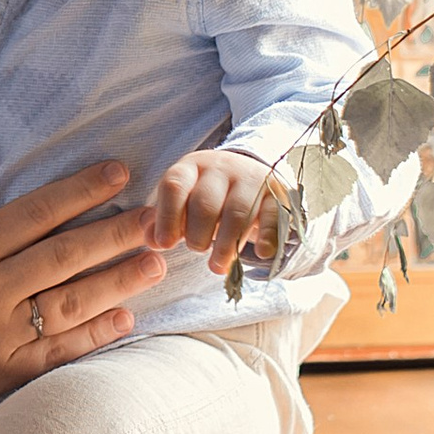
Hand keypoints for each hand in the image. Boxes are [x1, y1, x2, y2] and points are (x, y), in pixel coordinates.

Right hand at [0, 149, 165, 421]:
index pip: (36, 212)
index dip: (81, 190)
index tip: (120, 173)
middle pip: (65, 255)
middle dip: (116, 232)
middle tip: (159, 216)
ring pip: (70, 302)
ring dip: (117, 282)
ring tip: (155, 263)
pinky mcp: (2, 372)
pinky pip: (56, 353)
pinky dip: (92, 336)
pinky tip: (124, 319)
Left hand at [150, 148, 284, 274]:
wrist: (249, 177)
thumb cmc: (206, 197)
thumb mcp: (182, 202)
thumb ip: (163, 222)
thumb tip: (154, 241)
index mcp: (191, 167)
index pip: (174, 186)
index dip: (167, 217)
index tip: (166, 245)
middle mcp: (221, 168)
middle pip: (205, 203)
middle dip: (198, 235)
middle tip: (196, 251)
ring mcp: (251, 178)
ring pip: (238, 212)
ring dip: (227, 244)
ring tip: (218, 266)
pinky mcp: (278, 192)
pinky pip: (274, 215)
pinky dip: (268, 236)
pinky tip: (261, 254)